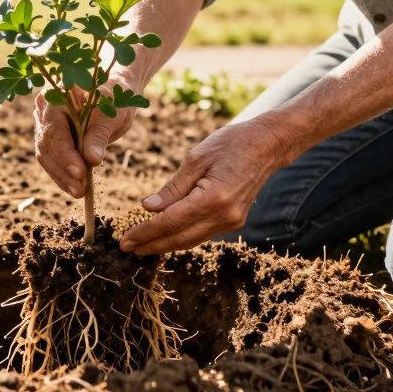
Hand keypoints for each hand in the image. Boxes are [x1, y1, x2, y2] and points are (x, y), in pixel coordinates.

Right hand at [33, 87, 135, 197]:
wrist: (112, 100)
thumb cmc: (113, 100)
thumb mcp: (111, 115)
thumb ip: (99, 135)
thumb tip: (92, 160)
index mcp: (56, 97)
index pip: (54, 130)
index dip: (65, 154)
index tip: (81, 172)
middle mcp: (44, 112)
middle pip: (47, 146)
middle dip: (64, 169)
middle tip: (81, 188)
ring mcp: (45, 127)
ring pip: (46, 156)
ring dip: (62, 177)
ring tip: (80, 192)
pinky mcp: (51, 142)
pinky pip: (52, 161)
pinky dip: (63, 176)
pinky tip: (76, 188)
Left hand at [120, 118, 292, 254]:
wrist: (268, 145)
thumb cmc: (231, 144)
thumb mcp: (196, 159)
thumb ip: (172, 188)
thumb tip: (147, 208)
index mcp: (212, 198)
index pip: (170, 222)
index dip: (145, 232)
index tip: (125, 239)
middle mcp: (224, 216)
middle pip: (179, 238)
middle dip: (151, 245)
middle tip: (126, 247)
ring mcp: (231, 221)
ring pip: (191, 240)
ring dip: (165, 244)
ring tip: (141, 244)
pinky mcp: (234, 220)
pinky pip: (202, 233)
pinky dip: (182, 236)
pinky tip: (165, 235)